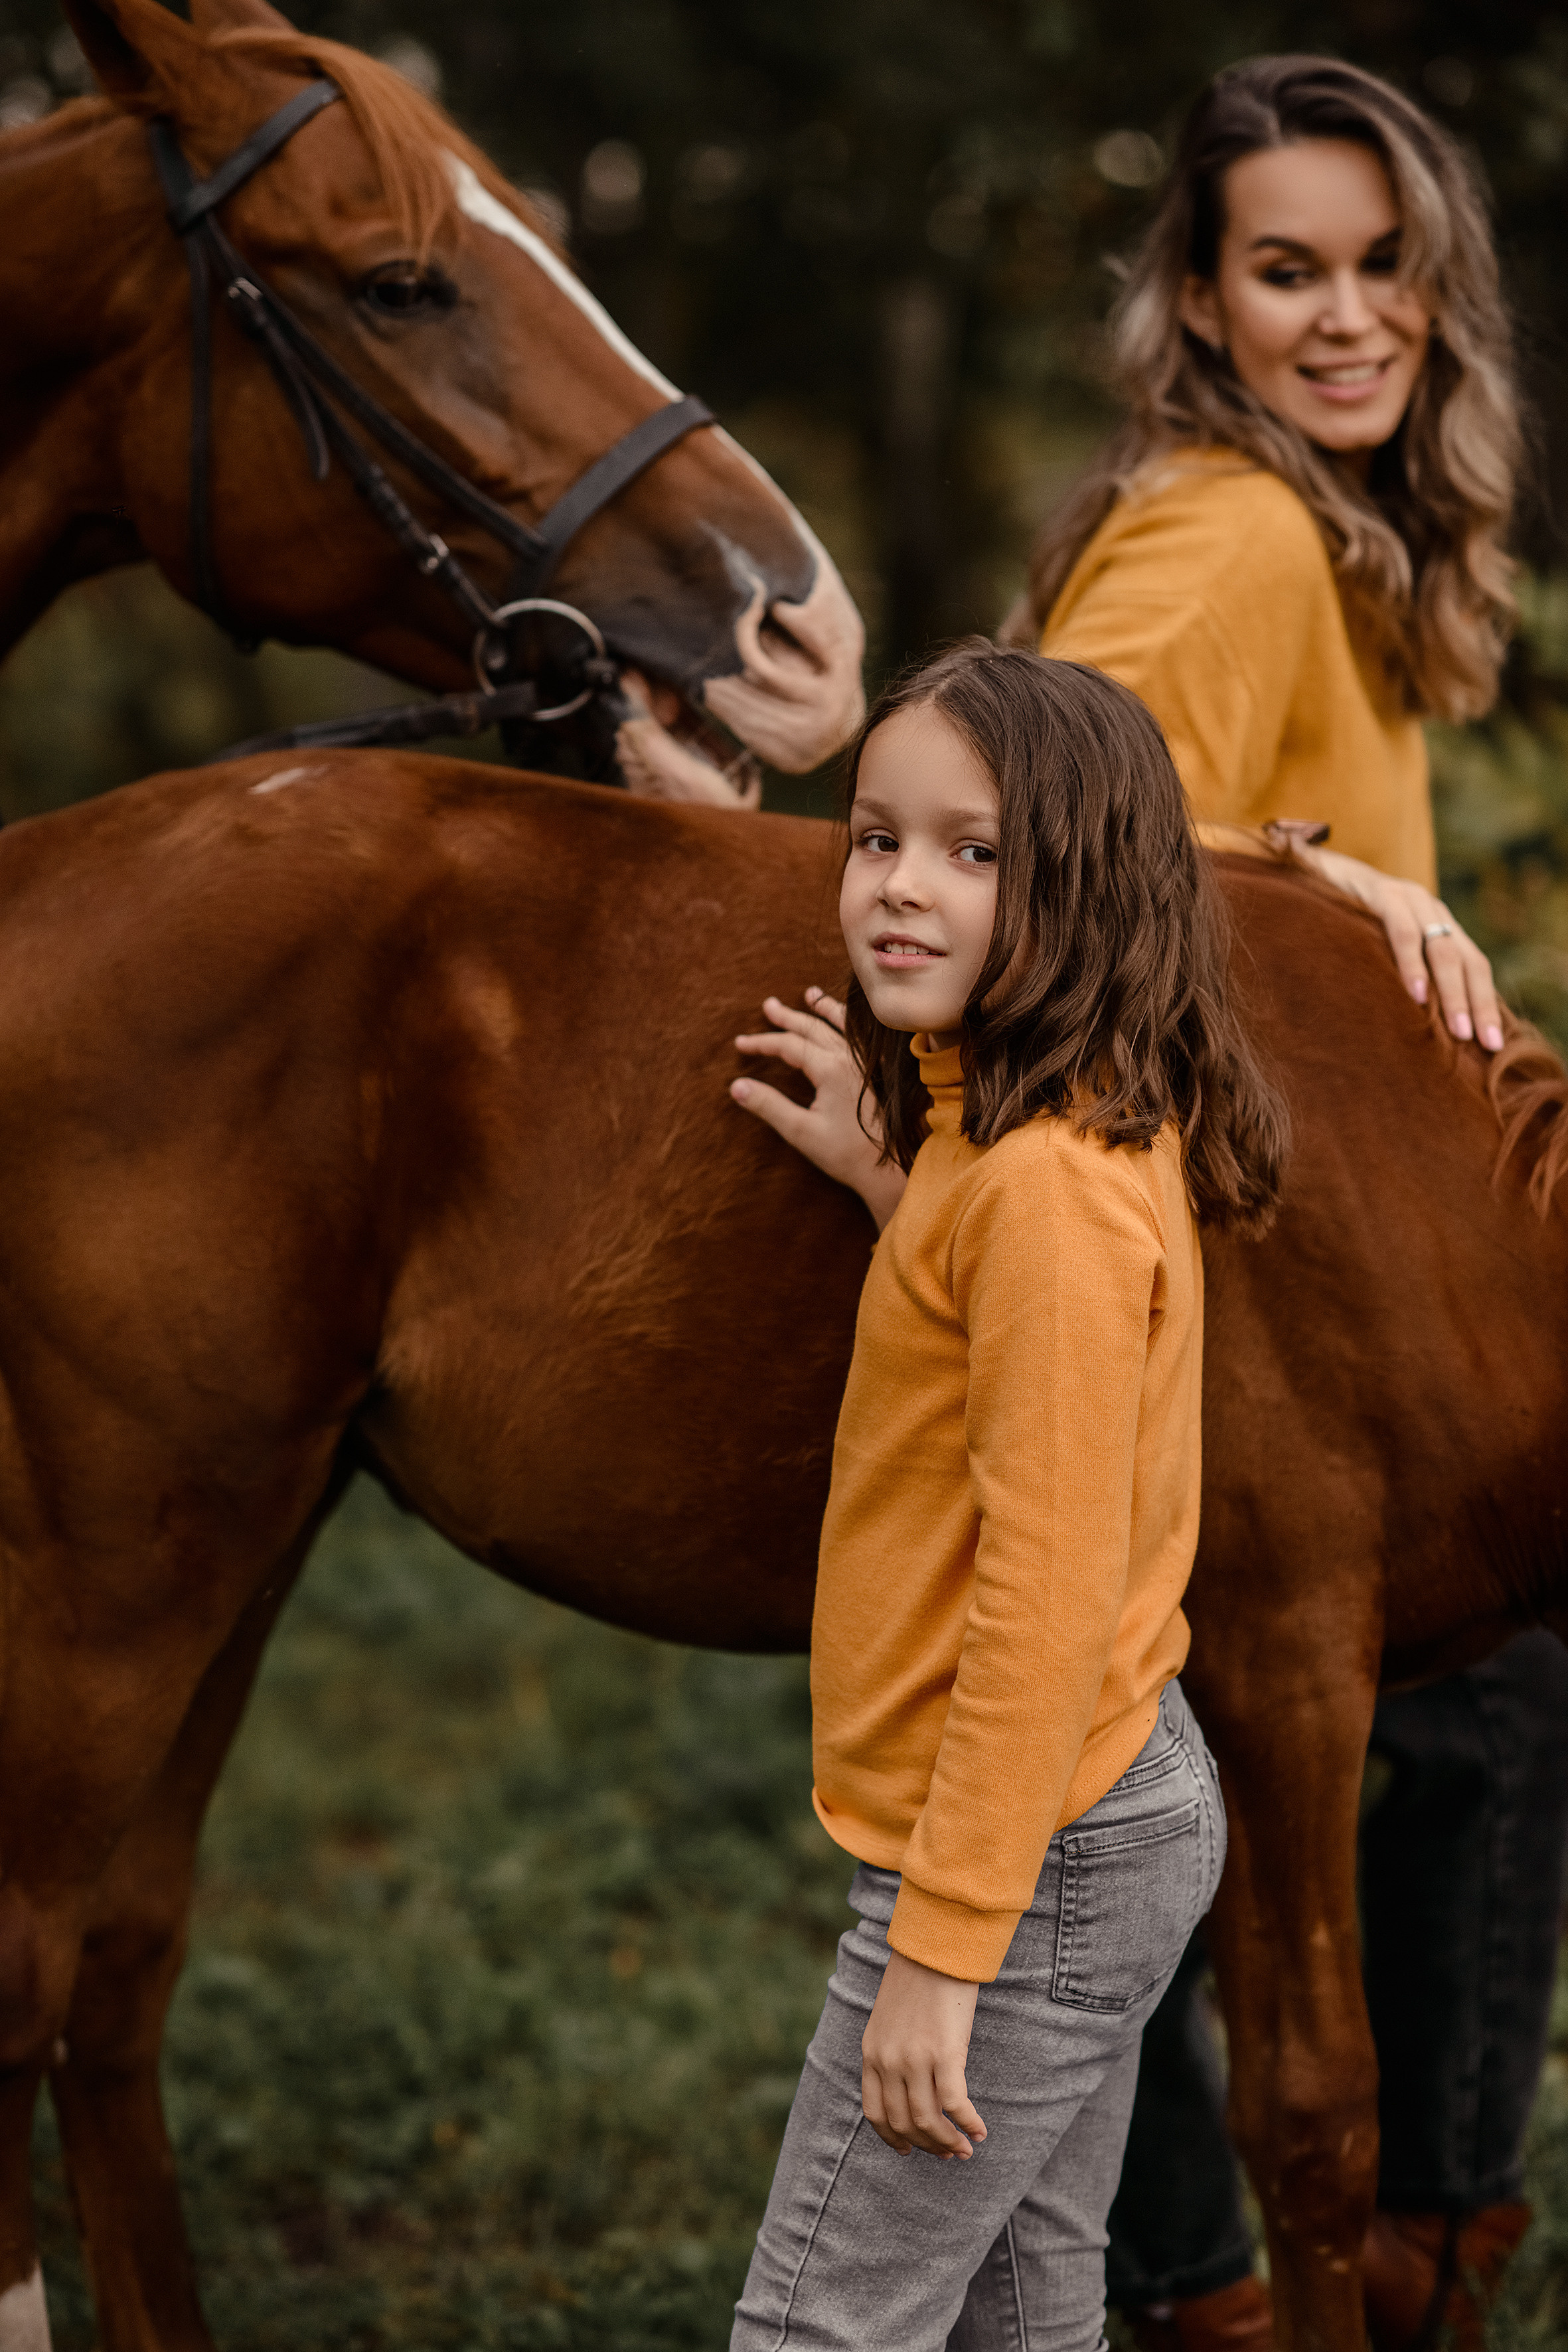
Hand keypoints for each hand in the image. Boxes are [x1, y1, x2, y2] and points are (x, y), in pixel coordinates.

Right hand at [731, 989, 907, 1231]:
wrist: (887, 1169)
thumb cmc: (845, 1154)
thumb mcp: (800, 1132)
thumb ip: (768, 1106)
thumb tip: (736, 1086)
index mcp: (830, 1070)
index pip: (789, 1046)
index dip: (762, 1043)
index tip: (740, 1044)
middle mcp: (849, 1060)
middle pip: (812, 1029)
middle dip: (788, 1017)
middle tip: (768, 1006)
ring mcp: (864, 1066)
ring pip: (840, 1027)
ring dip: (822, 1009)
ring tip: (810, 995)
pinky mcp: (874, 1076)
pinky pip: (861, 1039)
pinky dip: (849, 1024)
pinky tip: (848, 1021)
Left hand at [861, 1950, 986, 2160]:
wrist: (936, 1947)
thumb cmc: (917, 1979)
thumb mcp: (888, 2019)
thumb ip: (890, 2052)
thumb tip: (907, 2090)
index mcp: (871, 2053)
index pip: (876, 2113)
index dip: (893, 2139)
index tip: (908, 2151)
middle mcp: (889, 2061)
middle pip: (904, 2123)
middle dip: (928, 2145)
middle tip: (949, 2154)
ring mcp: (915, 2058)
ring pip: (929, 2120)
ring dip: (949, 2142)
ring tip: (965, 2149)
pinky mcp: (945, 2052)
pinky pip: (956, 2103)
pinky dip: (968, 2123)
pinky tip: (980, 2130)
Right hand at [1296, 846, 1503, 1051]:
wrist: (1306, 871)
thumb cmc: (1339, 923)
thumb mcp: (1378, 952)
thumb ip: (1402, 976)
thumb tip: (1419, 1030)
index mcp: (1438, 924)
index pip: (1473, 966)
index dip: (1485, 1003)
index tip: (1491, 1045)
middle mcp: (1432, 910)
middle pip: (1469, 961)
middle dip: (1479, 1004)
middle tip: (1483, 1043)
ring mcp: (1410, 898)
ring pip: (1445, 949)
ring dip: (1453, 993)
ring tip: (1458, 1031)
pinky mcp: (1382, 893)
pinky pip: (1404, 931)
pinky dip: (1412, 964)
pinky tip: (1416, 994)